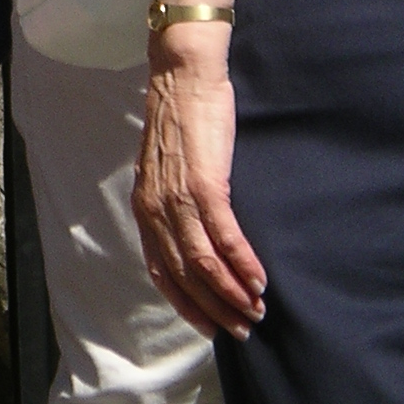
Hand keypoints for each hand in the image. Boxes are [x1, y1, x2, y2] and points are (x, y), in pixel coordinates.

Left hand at [134, 32, 266, 339]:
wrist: (184, 74)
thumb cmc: (181, 121)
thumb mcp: (167, 170)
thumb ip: (173, 206)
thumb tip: (195, 243)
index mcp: (144, 206)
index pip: (161, 271)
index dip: (186, 304)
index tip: (210, 328)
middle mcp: (155, 206)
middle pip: (185, 274)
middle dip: (215, 309)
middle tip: (243, 329)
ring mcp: (178, 196)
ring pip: (203, 262)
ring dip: (233, 293)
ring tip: (257, 311)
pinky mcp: (204, 182)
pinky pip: (224, 235)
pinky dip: (242, 263)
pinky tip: (259, 281)